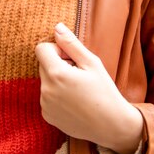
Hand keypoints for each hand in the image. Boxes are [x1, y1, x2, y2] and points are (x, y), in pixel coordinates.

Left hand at [35, 22, 142, 153]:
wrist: (112, 126)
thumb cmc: (104, 91)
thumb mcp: (91, 63)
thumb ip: (71, 44)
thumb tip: (56, 27)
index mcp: (56, 74)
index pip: (41, 48)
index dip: (57, 49)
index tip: (72, 58)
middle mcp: (45, 90)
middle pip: (43, 64)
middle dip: (57, 64)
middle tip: (78, 73)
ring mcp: (45, 105)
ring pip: (45, 80)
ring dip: (57, 79)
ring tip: (78, 89)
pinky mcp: (47, 116)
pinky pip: (46, 96)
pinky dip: (56, 94)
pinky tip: (74, 101)